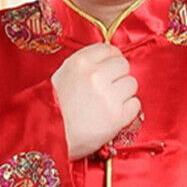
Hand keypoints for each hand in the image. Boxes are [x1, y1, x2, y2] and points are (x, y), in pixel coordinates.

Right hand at [51, 42, 140, 160]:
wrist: (51, 138)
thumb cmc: (54, 110)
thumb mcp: (63, 77)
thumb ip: (84, 67)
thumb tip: (105, 63)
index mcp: (81, 62)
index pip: (109, 49)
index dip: (111, 60)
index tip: (110, 69)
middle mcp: (96, 75)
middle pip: (123, 65)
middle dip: (119, 76)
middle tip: (110, 89)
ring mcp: (108, 96)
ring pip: (132, 84)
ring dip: (125, 93)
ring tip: (111, 104)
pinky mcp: (118, 116)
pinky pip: (135, 104)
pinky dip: (129, 110)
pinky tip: (116, 115)